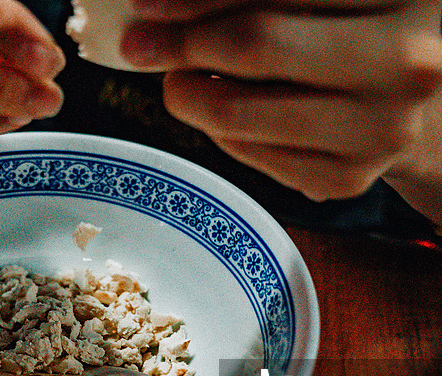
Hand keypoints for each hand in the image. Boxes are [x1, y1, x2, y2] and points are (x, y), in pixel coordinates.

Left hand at [121, 0, 441, 201]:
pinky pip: (246, 153)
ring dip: (185, 94)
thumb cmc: (359, 38)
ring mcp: (378, 130)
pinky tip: (219, 110)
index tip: (146, 4)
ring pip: (238, 112)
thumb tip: (162, 7)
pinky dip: (215, 129)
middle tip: (139, 44)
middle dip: (179, 43)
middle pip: (255, 44)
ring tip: (176, 80)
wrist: (419, 110)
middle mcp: (406, 62)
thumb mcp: (330, 2)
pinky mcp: (346, 180)